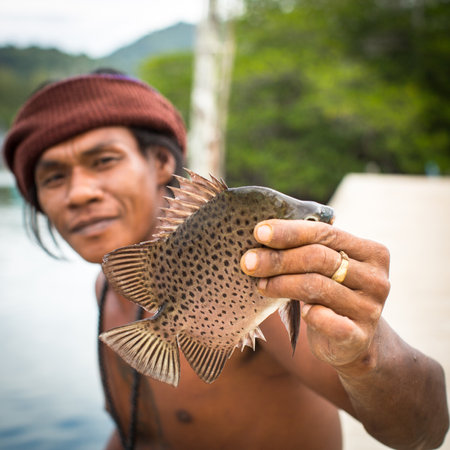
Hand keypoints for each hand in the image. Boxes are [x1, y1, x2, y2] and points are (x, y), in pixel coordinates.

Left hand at [240, 219, 390, 372]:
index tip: (259, 232)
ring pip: (317, 286)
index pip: (326, 233)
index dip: (289, 231)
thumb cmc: (330, 294)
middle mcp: (376, 278)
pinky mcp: (359, 336)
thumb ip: (308, 249)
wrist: (351, 342)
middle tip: (248, 262)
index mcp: (371, 252)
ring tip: (259, 284)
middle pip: (319, 258)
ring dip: (281, 284)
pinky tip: (298, 310)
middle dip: (279, 259)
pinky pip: (327, 320)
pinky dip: (308, 313)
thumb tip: (262, 233)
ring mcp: (371, 308)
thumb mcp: (326, 268)